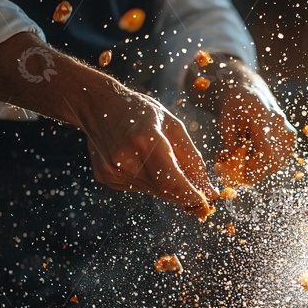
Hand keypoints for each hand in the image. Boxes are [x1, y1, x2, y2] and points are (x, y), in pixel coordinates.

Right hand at [80, 91, 218, 218]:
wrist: (99, 106)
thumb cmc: (141, 112)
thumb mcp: (173, 126)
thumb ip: (192, 159)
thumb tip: (209, 190)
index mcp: (145, 139)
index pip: (172, 181)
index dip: (191, 196)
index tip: (205, 201)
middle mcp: (126, 158)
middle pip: (164, 190)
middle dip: (184, 193)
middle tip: (196, 191)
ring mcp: (113, 170)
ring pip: (153, 191)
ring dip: (167, 186)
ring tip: (163, 162)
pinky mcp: (106, 177)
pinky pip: (138, 188)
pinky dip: (150, 181)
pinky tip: (143, 162)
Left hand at [216, 73, 295, 185]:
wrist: (248, 87)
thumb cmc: (234, 103)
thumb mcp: (226, 121)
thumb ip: (230, 143)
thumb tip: (229, 167)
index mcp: (262, 116)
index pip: (267, 150)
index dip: (257, 166)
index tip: (243, 170)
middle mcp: (278, 122)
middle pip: (277, 158)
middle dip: (259, 172)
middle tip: (244, 176)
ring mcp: (286, 127)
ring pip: (282, 159)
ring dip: (266, 168)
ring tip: (250, 165)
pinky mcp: (289, 133)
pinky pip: (285, 154)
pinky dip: (273, 161)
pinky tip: (259, 158)